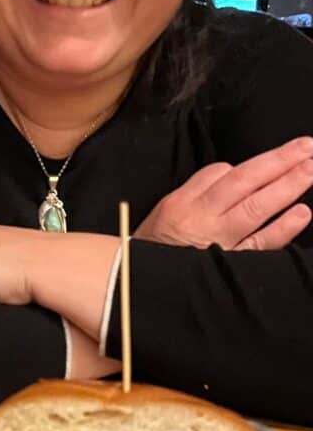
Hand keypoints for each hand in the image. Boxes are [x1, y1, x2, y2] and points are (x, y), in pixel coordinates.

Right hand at [135, 137, 312, 250]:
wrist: (135, 283)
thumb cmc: (156, 249)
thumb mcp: (165, 212)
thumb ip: (197, 190)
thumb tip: (229, 170)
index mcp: (184, 203)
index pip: (222, 174)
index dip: (255, 165)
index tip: (284, 157)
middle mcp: (201, 218)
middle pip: (245, 182)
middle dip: (280, 162)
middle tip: (309, 147)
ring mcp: (218, 242)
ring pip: (256, 208)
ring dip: (287, 186)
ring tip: (312, 168)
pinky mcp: (230, 266)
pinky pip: (260, 246)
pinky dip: (282, 229)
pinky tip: (303, 212)